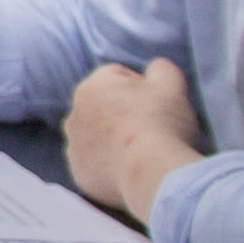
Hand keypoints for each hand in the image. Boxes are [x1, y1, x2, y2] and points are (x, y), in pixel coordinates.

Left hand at [61, 58, 207, 220]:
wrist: (150, 170)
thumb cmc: (161, 122)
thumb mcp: (170, 83)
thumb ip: (160, 68)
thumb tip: (155, 68)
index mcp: (90, 87)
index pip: (118, 77)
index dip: (143, 88)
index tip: (158, 105)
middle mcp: (74, 115)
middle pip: (105, 107)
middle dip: (125, 114)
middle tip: (153, 128)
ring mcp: (73, 147)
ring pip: (97, 137)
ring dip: (114, 140)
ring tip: (142, 151)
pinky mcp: (79, 174)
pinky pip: (95, 165)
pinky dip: (110, 166)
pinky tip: (131, 169)